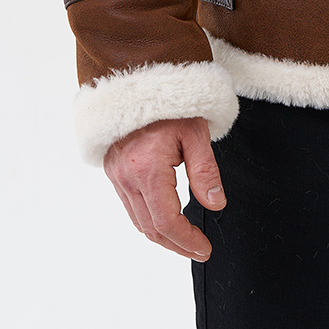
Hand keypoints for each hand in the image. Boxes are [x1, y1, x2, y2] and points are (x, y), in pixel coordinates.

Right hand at [104, 115, 226, 257]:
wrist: (139, 79)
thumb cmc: (170, 103)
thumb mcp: (195, 133)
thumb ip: (205, 172)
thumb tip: (216, 204)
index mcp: (147, 168)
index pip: (166, 221)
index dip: (186, 241)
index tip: (204, 248)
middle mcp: (126, 176)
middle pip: (150, 228)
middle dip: (175, 245)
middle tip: (197, 249)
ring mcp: (116, 175)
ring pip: (138, 221)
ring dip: (161, 236)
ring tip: (184, 240)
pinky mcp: (113, 171)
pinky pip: (129, 207)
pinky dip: (148, 220)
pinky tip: (165, 220)